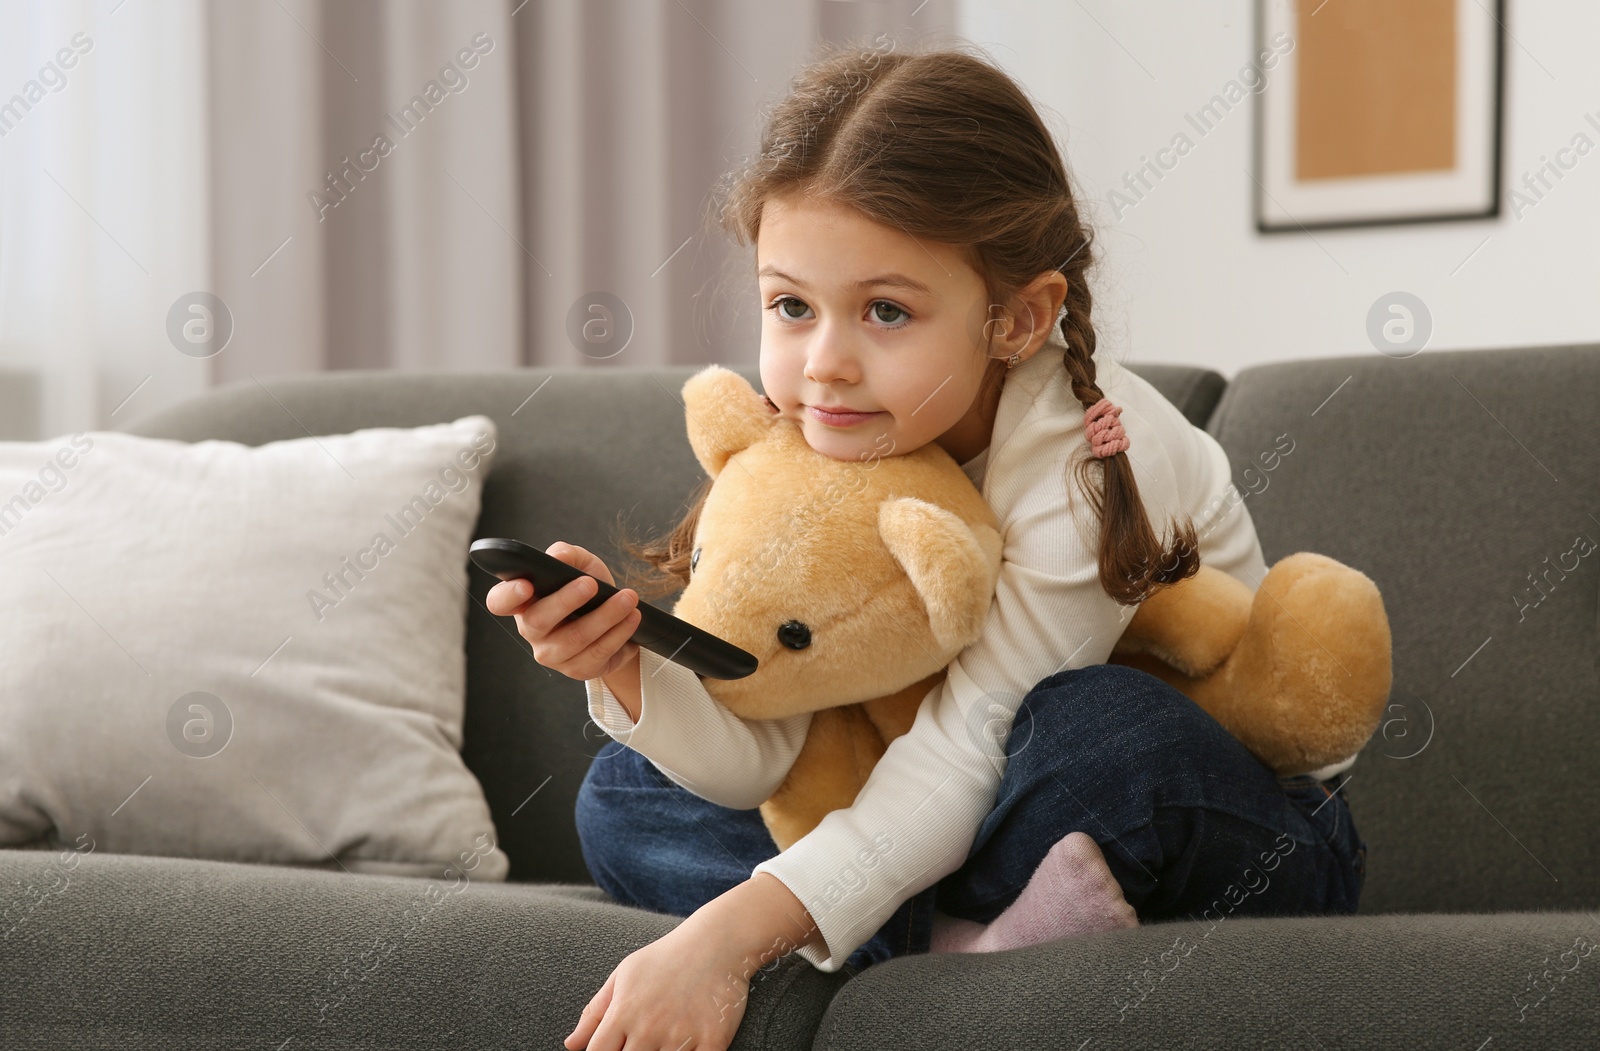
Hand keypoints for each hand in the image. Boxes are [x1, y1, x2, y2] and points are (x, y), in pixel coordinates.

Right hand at [484, 541, 641, 681]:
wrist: (617, 620)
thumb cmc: (590, 589)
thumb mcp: (582, 564)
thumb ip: (568, 554)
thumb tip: (559, 556)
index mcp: (524, 601)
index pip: (500, 602)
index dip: (508, 595)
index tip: (526, 584)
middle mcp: (531, 629)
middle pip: (538, 620)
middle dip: (566, 600)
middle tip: (591, 583)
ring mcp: (552, 654)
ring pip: (574, 638)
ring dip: (605, 616)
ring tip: (628, 598)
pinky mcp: (577, 669)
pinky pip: (597, 653)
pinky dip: (619, 632)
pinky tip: (632, 617)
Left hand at [565, 913, 757, 1050]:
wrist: (716, 942)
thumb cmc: (665, 958)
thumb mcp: (624, 976)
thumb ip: (595, 1012)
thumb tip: (571, 1045)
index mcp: (625, 1012)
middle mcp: (650, 1027)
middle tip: (641, 1045)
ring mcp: (681, 1035)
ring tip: (663, 1042)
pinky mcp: (713, 1040)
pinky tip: (688, 1048)